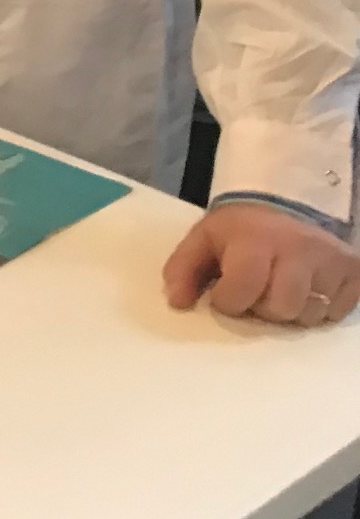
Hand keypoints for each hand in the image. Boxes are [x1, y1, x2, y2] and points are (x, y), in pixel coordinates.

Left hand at [163, 203, 359, 325]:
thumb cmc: (240, 229)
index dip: (228, 300)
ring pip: (311, 315)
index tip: (225, 290)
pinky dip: (319, 308)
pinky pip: (336, 313)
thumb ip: (182, 269)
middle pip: (281, 308)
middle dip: (263, 308)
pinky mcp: (355, 271)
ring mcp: (332, 260)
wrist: (286, 204)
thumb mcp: (204, 239)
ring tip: (281, 287)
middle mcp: (299, 248)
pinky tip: (306, 287)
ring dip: (291, 311)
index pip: (241, 290)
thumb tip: (177, 302)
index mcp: (256, 239)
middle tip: (257, 289)